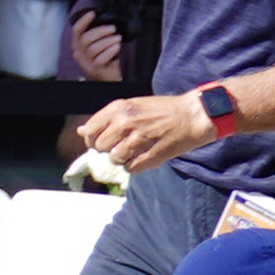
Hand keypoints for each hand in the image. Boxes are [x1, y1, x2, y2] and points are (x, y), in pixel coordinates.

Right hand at [66, 10, 127, 86]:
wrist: (108, 77)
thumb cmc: (105, 59)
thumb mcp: (99, 45)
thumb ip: (98, 36)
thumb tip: (105, 22)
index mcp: (77, 45)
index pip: (76, 30)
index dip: (83, 21)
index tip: (92, 13)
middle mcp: (79, 54)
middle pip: (85, 38)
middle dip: (100, 31)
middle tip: (113, 29)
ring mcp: (86, 62)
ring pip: (93, 48)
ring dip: (108, 41)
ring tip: (118, 38)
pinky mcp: (94, 69)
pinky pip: (101, 58)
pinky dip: (110, 51)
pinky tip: (117, 47)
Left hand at [69, 91, 217, 175]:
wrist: (193, 115)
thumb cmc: (162, 110)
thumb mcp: (131, 106)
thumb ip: (106, 119)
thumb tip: (81, 131)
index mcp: (118, 109)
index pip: (90, 131)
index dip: (93, 140)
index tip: (102, 142)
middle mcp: (124, 123)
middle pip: (101, 148)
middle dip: (109, 149)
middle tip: (124, 146)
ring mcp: (138, 140)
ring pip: (115, 159)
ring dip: (123, 159)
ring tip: (136, 151)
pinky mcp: (151, 155)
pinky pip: (131, 169)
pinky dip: (136, 166)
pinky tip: (145, 157)